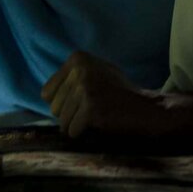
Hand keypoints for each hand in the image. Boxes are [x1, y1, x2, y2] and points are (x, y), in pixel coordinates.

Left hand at [41, 51, 164, 138]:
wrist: (148, 108)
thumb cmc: (120, 92)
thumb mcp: (95, 72)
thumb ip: (71, 76)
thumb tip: (44, 95)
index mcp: (77, 58)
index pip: (47, 92)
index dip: (61, 104)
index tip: (78, 105)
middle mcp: (79, 69)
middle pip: (54, 106)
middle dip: (68, 115)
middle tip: (89, 113)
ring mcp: (85, 87)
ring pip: (62, 119)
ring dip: (75, 125)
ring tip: (94, 118)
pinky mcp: (91, 107)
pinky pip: (72, 129)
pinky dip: (82, 132)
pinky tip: (97, 125)